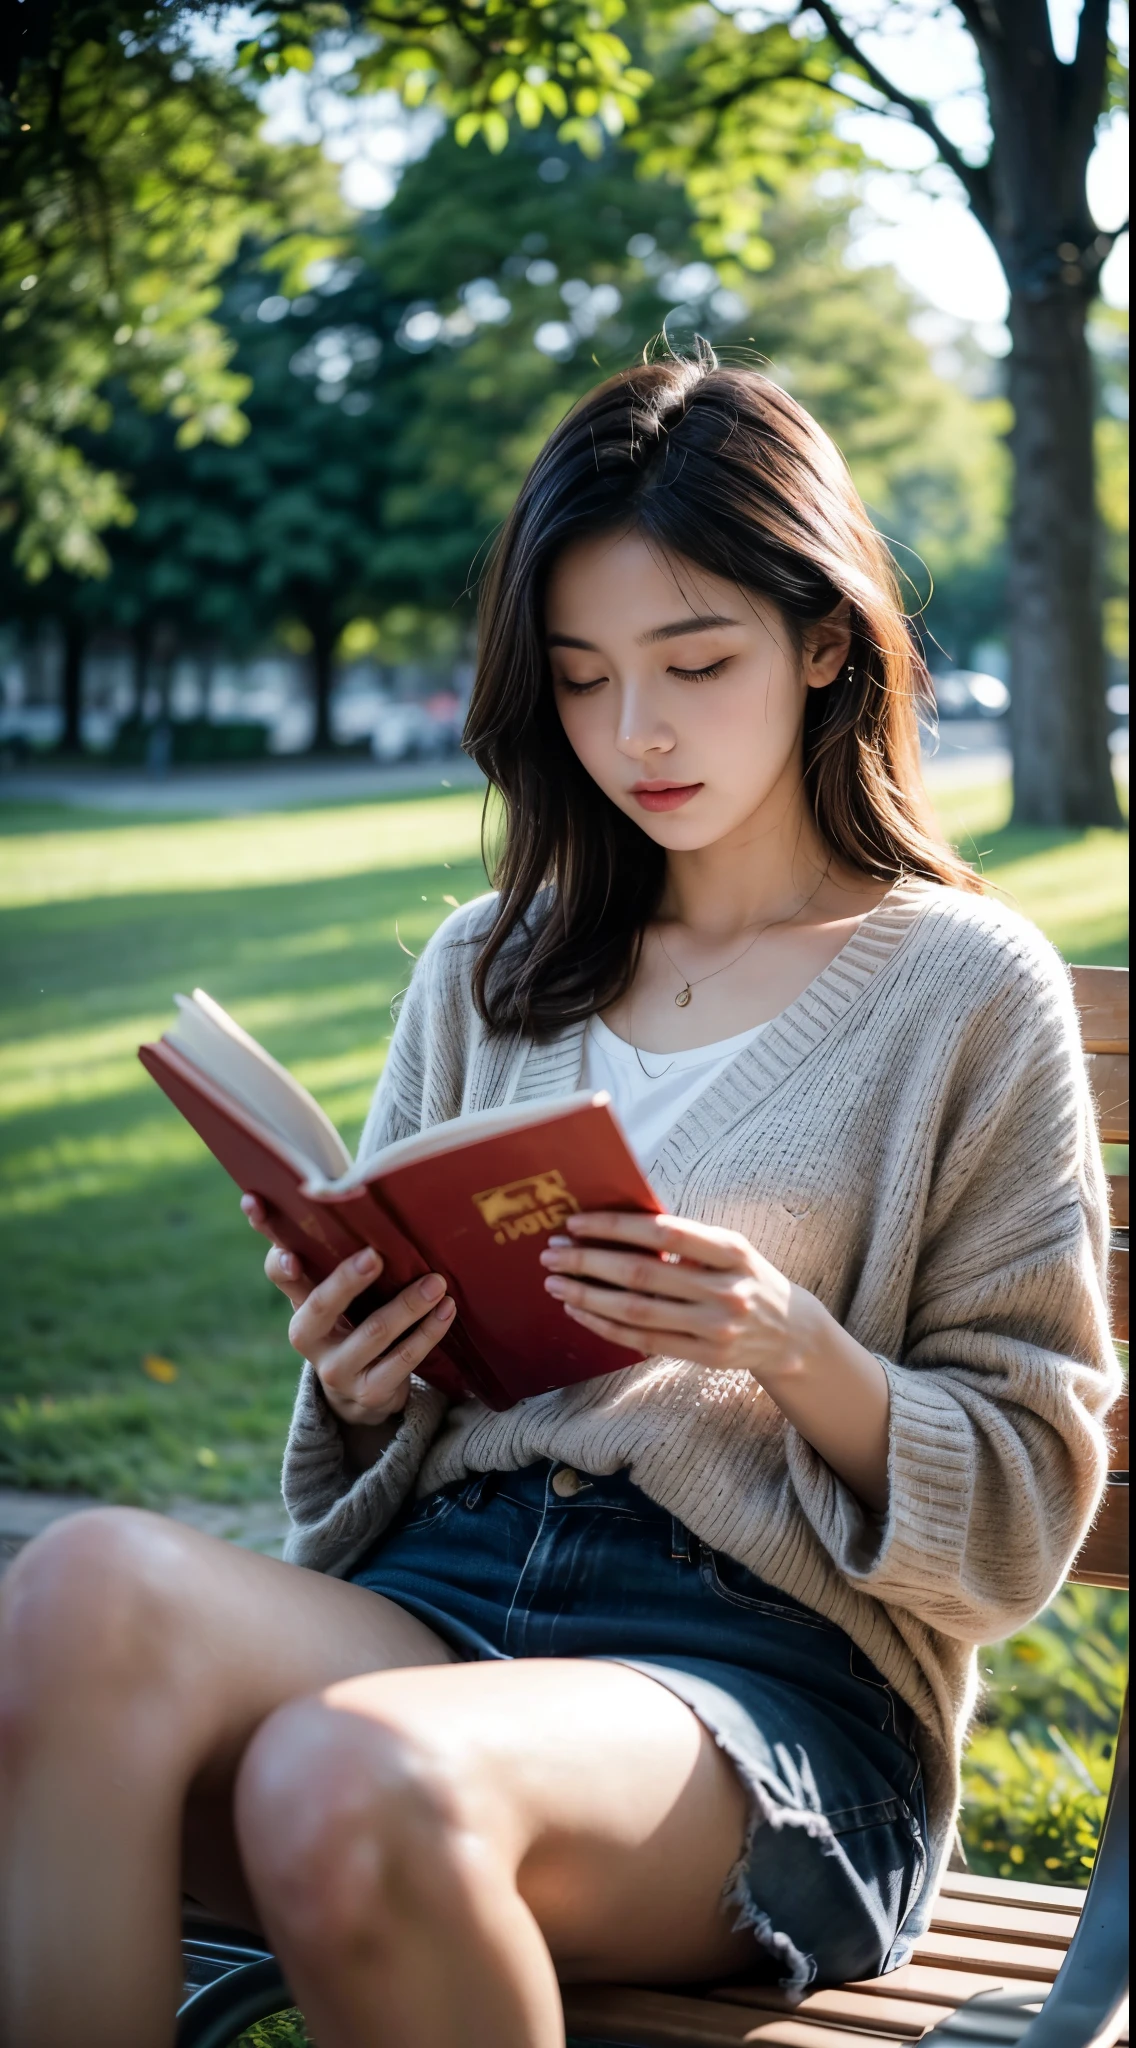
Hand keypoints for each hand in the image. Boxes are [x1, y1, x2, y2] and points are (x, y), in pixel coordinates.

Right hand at [242, 1194, 455, 1426]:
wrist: (364, 1390)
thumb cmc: (355, 1320)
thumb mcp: (342, 1291)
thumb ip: (341, 1255)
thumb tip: (355, 1196)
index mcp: (298, 1301)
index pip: (279, 1269)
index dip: (277, 1248)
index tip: (267, 1217)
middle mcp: (307, 1336)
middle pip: (321, 1304)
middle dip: (347, 1280)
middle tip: (375, 1256)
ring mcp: (336, 1369)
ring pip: (372, 1333)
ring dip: (408, 1305)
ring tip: (436, 1283)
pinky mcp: (369, 1391)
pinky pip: (401, 1360)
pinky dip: (428, 1333)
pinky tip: (446, 1311)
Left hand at [540, 1210, 803, 1383]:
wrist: (791, 1333)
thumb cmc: (746, 1277)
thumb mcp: (729, 1249)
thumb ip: (684, 1240)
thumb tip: (616, 1225)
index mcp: (731, 1250)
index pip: (664, 1232)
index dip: (616, 1227)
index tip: (576, 1223)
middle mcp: (726, 1289)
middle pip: (643, 1274)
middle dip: (589, 1262)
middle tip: (552, 1253)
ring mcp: (716, 1328)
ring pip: (637, 1311)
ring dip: (588, 1296)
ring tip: (555, 1283)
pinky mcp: (705, 1357)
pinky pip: (643, 1341)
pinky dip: (606, 1326)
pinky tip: (580, 1311)